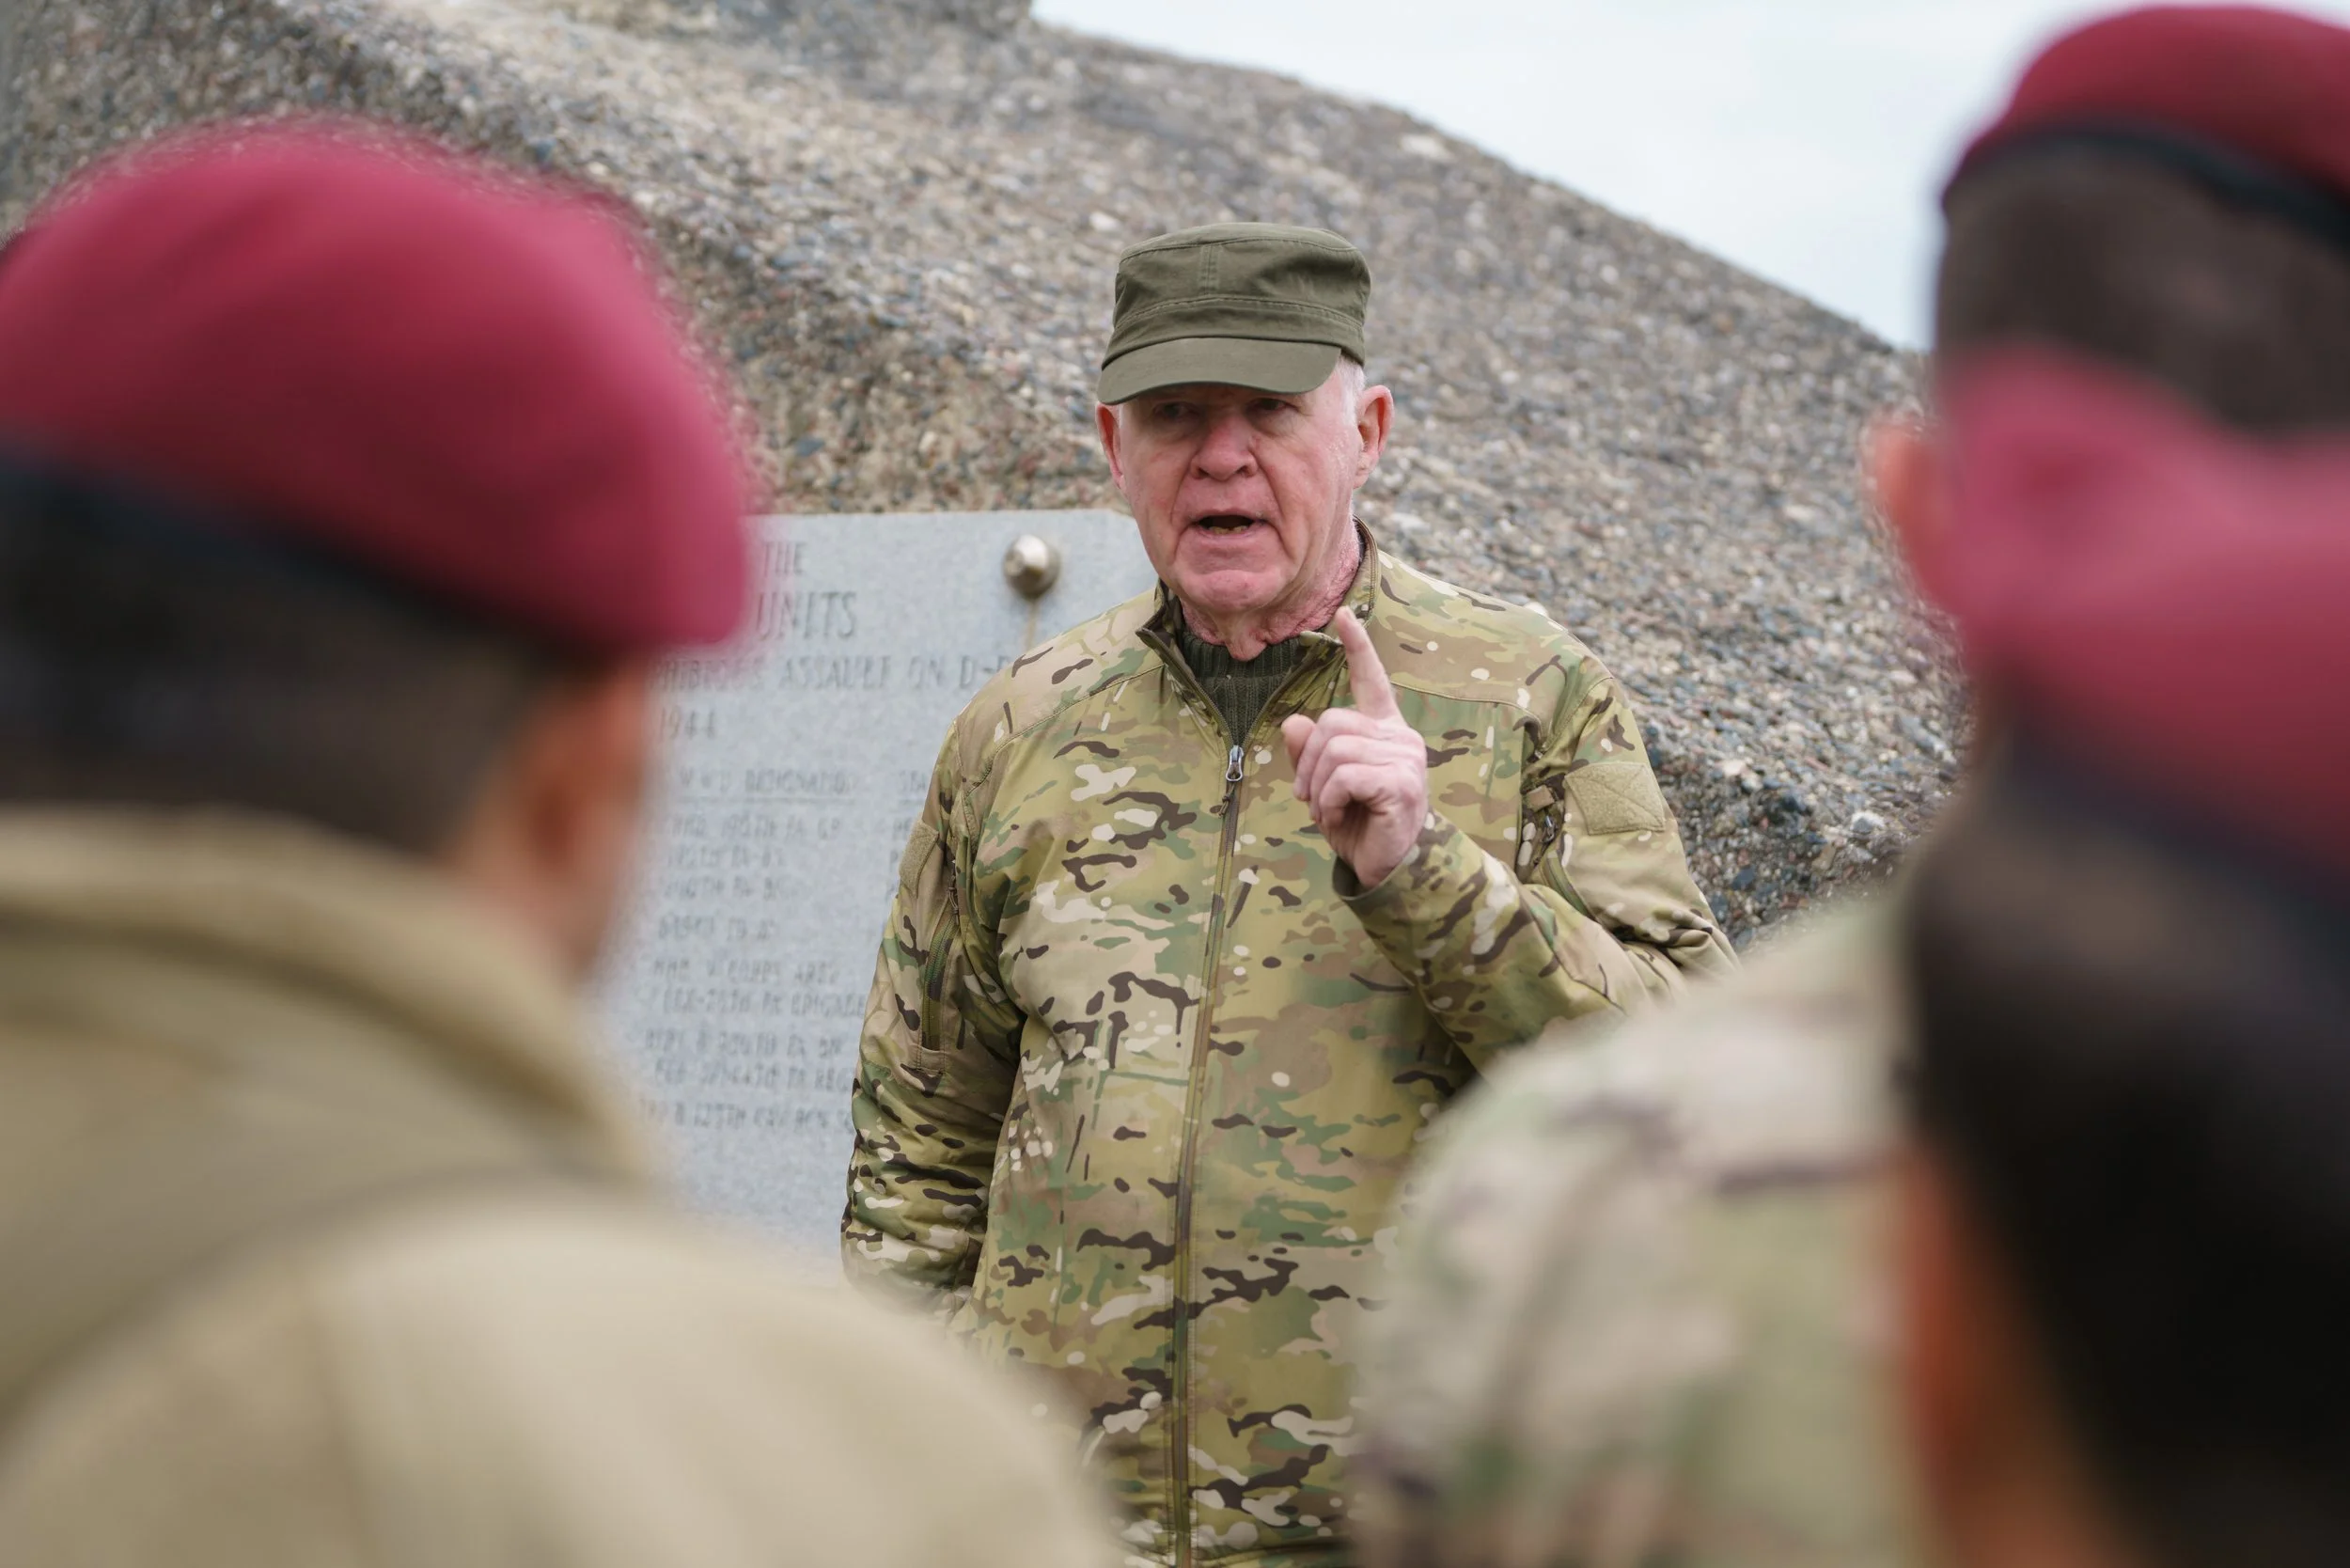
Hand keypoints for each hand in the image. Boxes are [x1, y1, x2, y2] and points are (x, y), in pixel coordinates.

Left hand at [1281, 608, 1428, 890]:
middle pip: (1331, 723)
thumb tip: (1294, 723)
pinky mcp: (1401, 784)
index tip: (1344, 616)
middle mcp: (1399, 737)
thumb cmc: (1359, 824)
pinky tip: (1338, 818)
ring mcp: (1405, 759)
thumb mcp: (1323, 788)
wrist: (1387, 868)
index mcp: (1383, 729)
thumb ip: (1309, 754)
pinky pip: (1344, 777)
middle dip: (1308, 765)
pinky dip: (1329, 801)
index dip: (1358, 648)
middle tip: (1312, 800)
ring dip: (1316, 788)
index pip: (1372, 681)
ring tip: (1327, 812)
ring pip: (1334, 750)